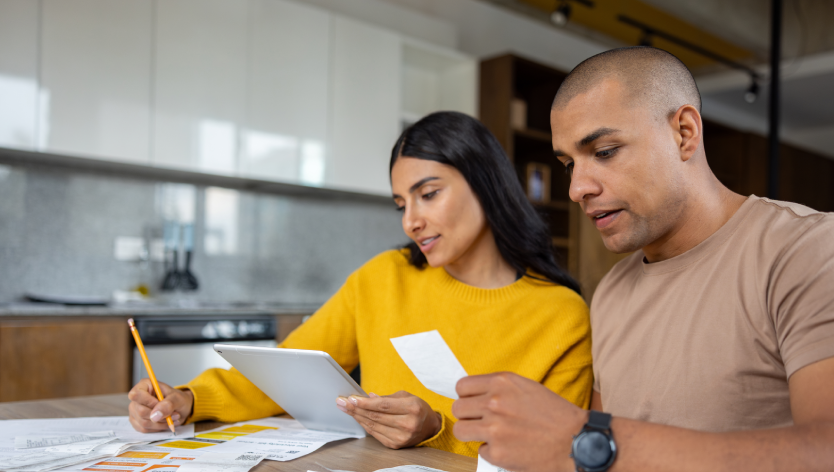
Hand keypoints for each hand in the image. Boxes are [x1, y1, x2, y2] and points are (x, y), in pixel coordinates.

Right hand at [128, 379, 193, 432]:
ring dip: (161, 423)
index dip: (148, 402)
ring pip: (143, 422)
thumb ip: (168, 404)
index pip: (136, 394)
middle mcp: (137, 398)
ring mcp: (135, 411)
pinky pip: (144, 429)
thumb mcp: (178, 398)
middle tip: (174, 414)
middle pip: (140, 411)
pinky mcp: (137, 422)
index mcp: (145, 385)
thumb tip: (155, 416)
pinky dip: (157, 428)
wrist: (179, 408)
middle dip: (160, 415)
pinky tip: (165, 423)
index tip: (160, 403)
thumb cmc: (177, 399)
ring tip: (172, 418)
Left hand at [336, 391, 441, 448]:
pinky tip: (357, 418)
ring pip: (374, 426)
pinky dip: (365, 425)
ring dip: (357, 417)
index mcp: (413, 408)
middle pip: (376, 416)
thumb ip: (387, 397)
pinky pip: (376, 434)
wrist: (430, 426)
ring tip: (346, 409)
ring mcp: (402, 437)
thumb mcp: (406, 396)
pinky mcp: (396, 445)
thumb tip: (368, 397)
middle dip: (356, 409)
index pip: (383, 406)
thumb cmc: (417, 408)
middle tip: (342, 402)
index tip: (351, 399)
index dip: (365, 403)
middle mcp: (408, 424)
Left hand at [452, 372, 587, 471]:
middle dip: (467, 416)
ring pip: (461, 430)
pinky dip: (492, 451)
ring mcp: (493, 429)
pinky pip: (480, 450)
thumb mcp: (526, 388)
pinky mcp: (497, 453)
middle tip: (480, 421)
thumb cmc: (555, 414)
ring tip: (488, 435)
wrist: (575, 440)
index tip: (472, 403)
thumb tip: (476, 394)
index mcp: (502, 383)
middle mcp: (494, 403)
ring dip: (472, 433)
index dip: (466, 396)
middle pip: (458, 409)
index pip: (462, 387)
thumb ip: (500, 389)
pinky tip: (509, 448)